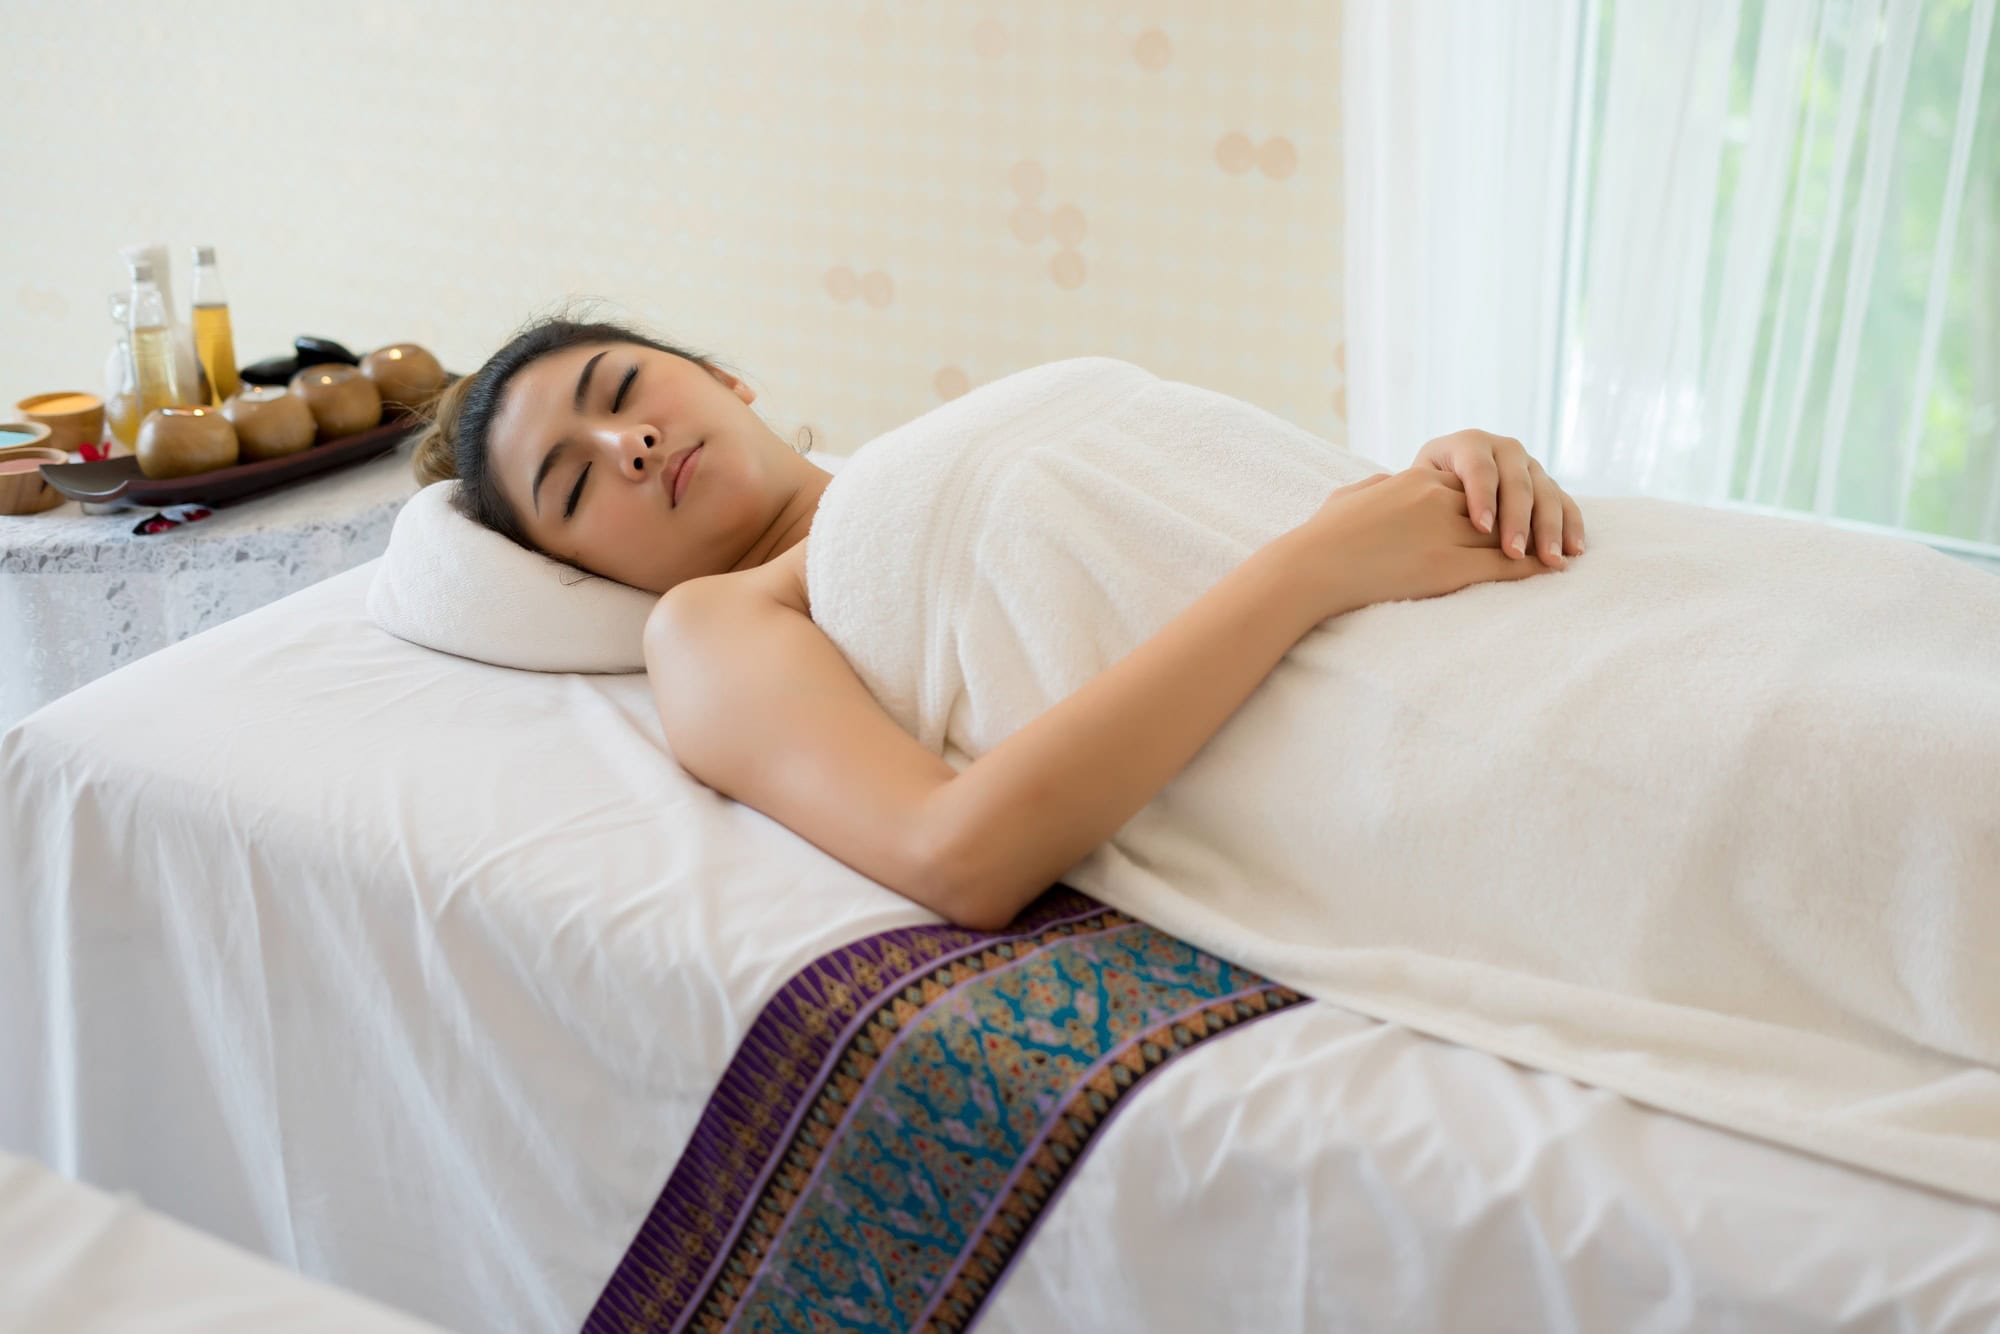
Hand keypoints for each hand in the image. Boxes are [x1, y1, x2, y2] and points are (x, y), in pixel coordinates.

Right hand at [1286, 466, 1559, 617]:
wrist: (1310, 565)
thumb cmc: (1319, 538)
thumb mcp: (1348, 497)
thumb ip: (1374, 487)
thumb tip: (1385, 481)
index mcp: (1416, 482)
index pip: (1470, 487)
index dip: (1495, 500)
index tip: (1515, 509)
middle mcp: (1436, 501)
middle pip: (1496, 506)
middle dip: (1528, 517)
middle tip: (1556, 530)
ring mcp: (1443, 533)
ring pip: (1505, 532)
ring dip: (1537, 541)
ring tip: (1563, 552)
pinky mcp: (1446, 567)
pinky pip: (1500, 564)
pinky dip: (1530, 568)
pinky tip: (1549, 570)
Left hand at [1414, 429, 1584, 568]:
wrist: (1441, 482)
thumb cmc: (1420, 493)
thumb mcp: (1417, 489)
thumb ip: (1425, 499)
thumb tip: (1419, 522)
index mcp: (1468, 444)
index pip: (1478, 468)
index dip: (1482, 497)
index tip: (1480, 529)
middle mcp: (1503, 448)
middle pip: (1516, 482)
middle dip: (1518, 519)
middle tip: (1515, 552)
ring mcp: (1529, 465)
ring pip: (1545, 493)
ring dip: (1550, 528)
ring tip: (1552, 560)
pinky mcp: (1547, 484)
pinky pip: (1565, 503)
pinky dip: (1570, 527)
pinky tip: (1573, 551)